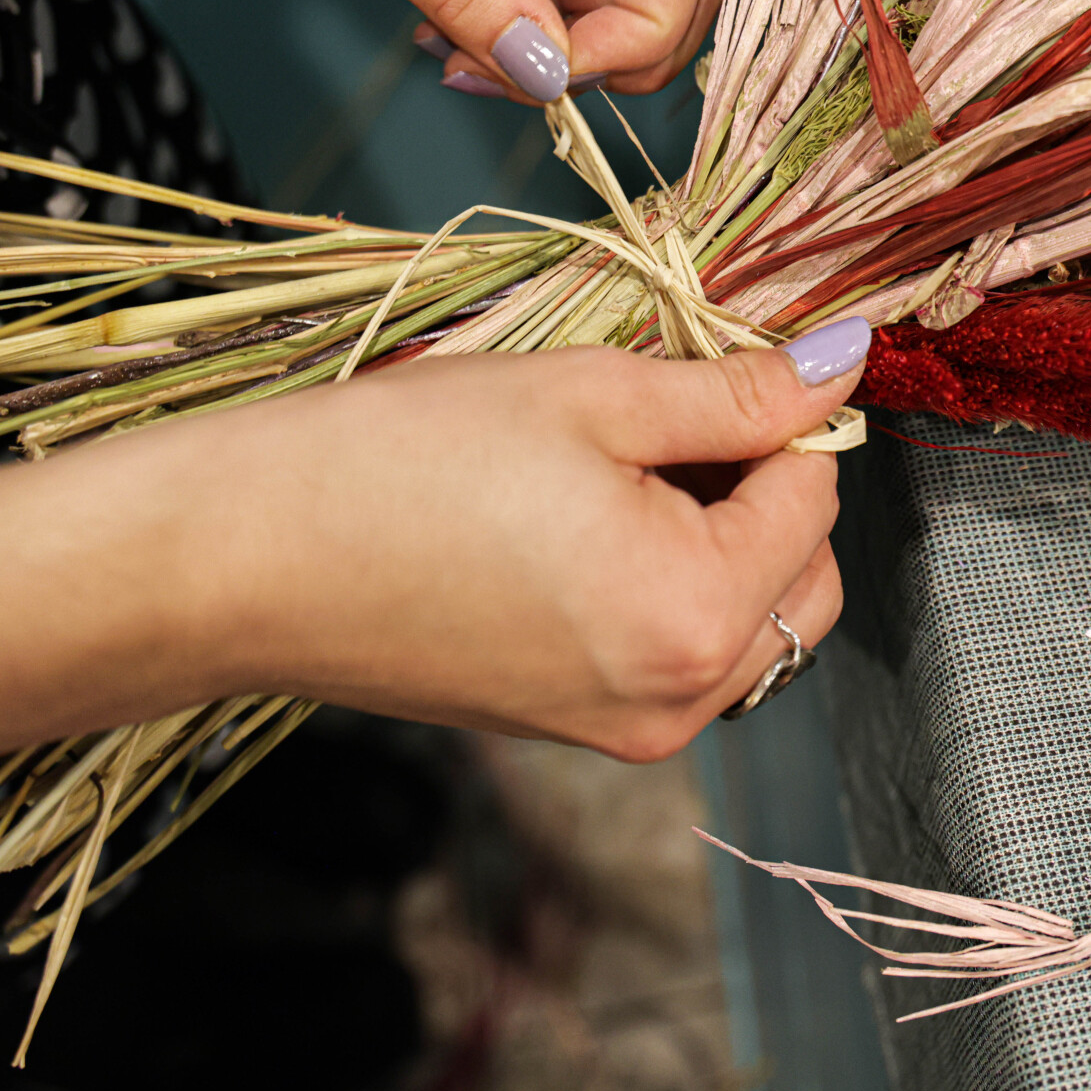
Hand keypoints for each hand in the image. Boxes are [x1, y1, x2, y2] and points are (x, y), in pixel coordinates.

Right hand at [162, 327, 870, 759]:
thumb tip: (844, 360)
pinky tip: (578, 522)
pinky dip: (669, 587)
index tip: (715, 359)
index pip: (814, 495)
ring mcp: (627, 730)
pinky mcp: (577, 731)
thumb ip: (735, 388)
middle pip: (805, 579)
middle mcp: (679, 698)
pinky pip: (678, 656)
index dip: (781, 412)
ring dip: (724, 541)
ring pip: (751, 624)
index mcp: (695, 613)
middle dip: (767, 489)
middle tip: (666, 417)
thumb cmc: (403, 461)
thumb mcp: (590, 394)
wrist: (246, 559)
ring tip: (616, 469)